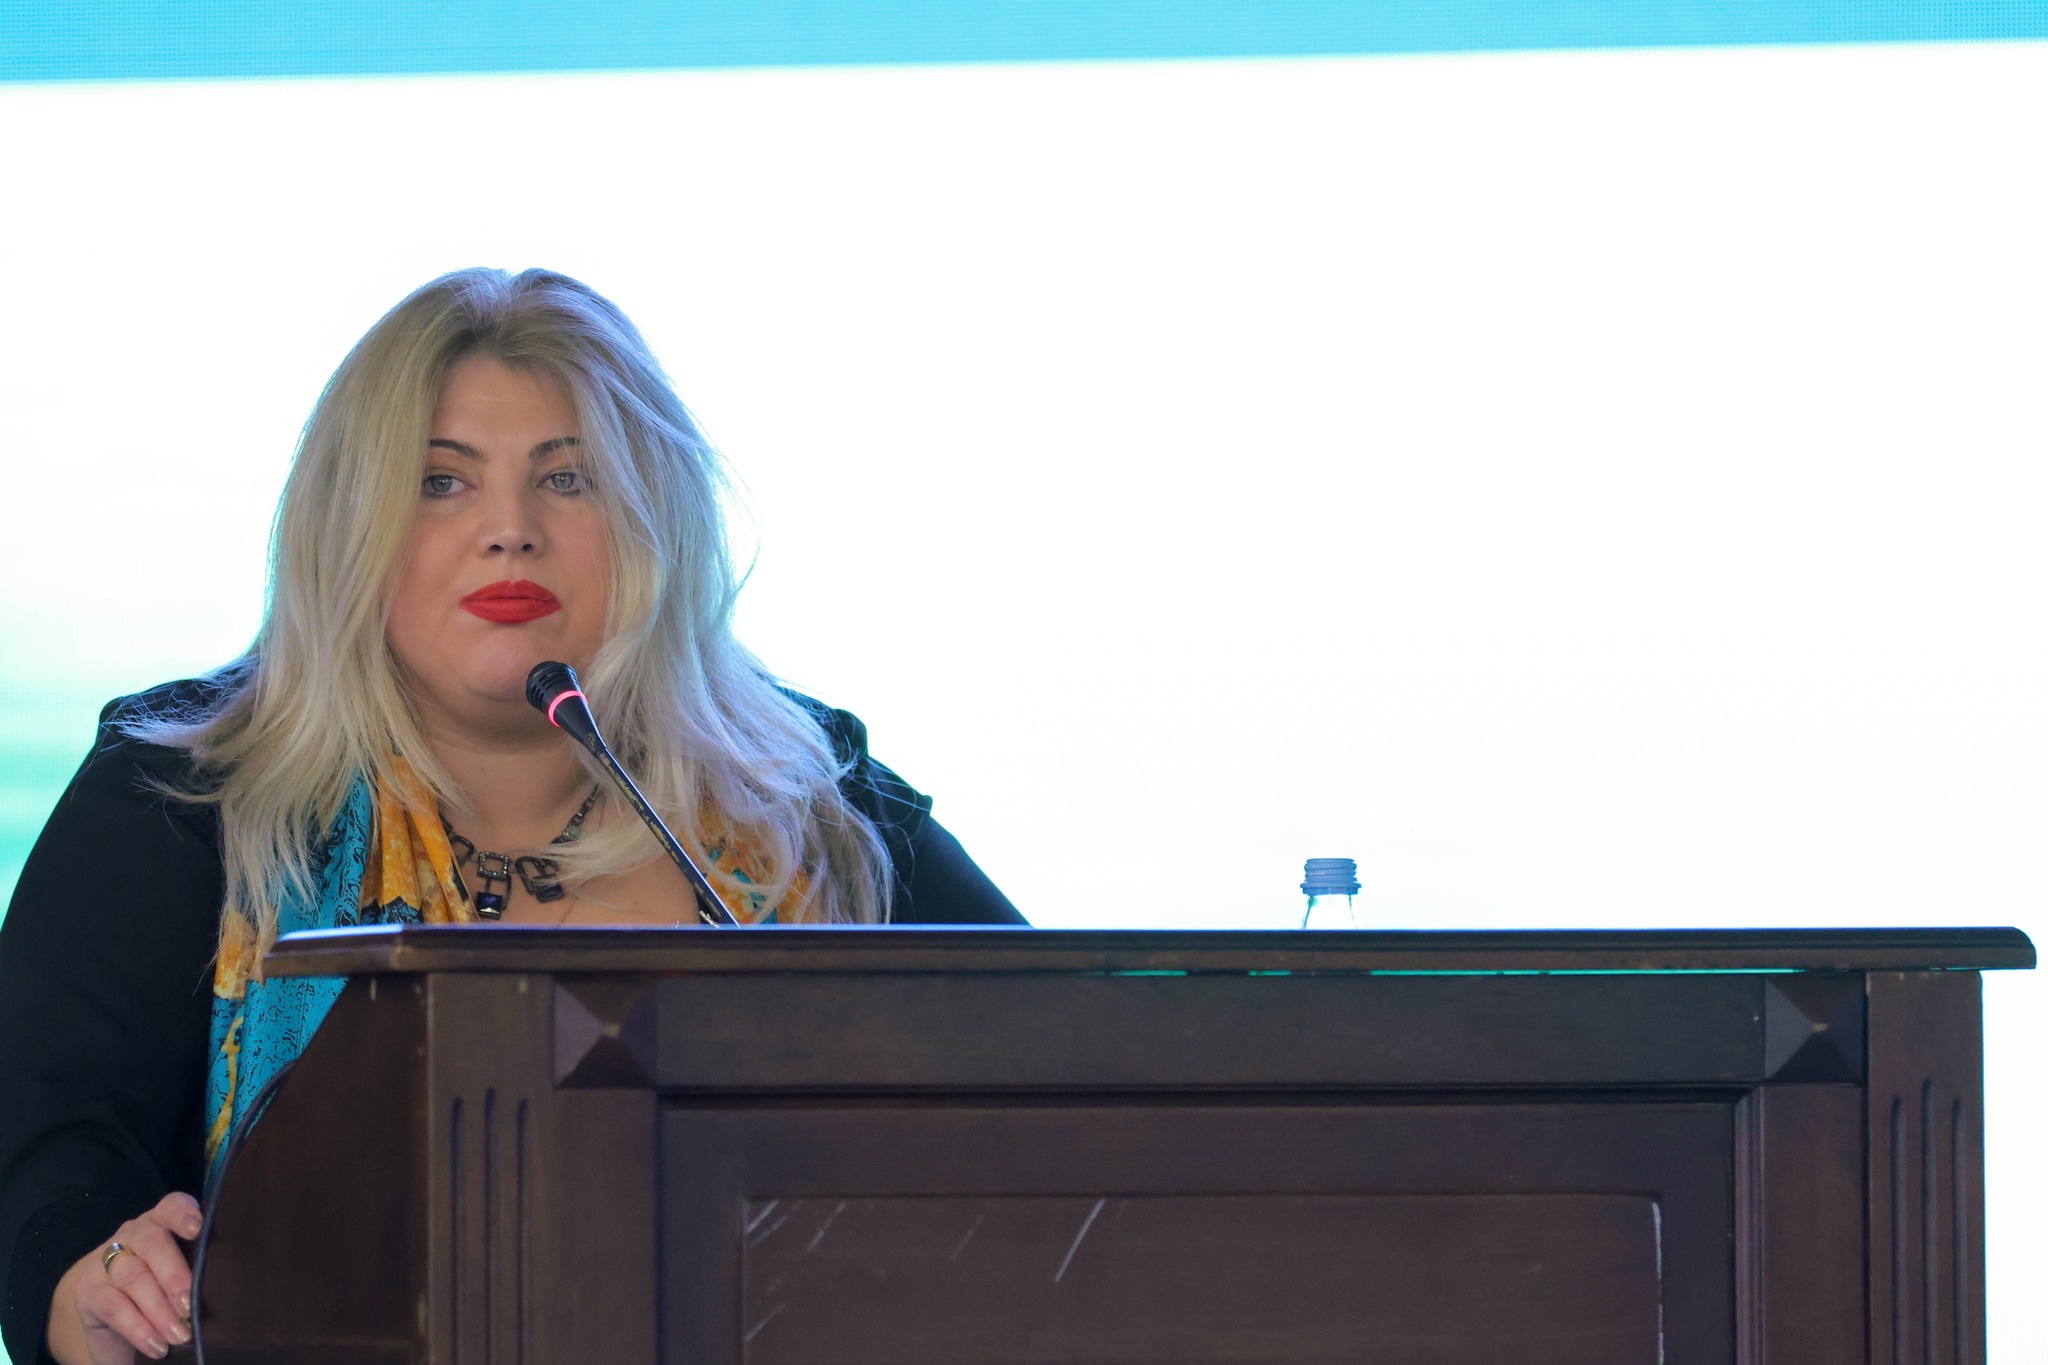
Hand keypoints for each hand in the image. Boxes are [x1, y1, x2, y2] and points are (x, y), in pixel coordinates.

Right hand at [45, 1192, 200, 1363]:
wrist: (110, 1319)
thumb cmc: (161, 1291)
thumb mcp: (179, 1276)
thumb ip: (196, 1269)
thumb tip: (224, 1287)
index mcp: (160, 1223)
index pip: (170, 1207)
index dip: (183, 1213)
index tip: (197, 1230)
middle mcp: (132, 1235)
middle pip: (153, 1243)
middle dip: (174, 1274)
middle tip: (190, 1306)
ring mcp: (105, 1262)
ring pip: (134, 1277)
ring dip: (159, 1310)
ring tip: (180, 1335)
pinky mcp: (88, 1293)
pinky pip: (114, 1307)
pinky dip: (138, 1328)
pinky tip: (157, 1346)